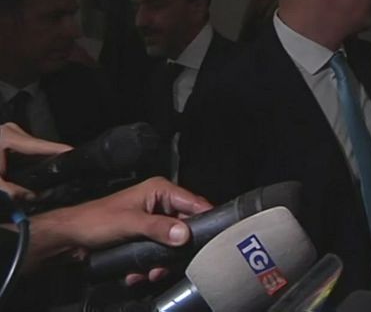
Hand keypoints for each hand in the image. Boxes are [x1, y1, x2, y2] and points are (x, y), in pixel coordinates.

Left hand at [0, 122, 71, 199]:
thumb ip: (8, 190)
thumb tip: (30, 198)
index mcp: (8, 138)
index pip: (38, 145)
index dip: (58, 150)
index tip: (75, 152)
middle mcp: (11, 130)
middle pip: (37, 145)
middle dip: (49, 158)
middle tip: (63, 170)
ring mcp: (10, 131)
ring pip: (31, 146)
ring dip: (38, 158)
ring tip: (51, 169)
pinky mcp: (8, 135)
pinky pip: (25, 146)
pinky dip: (30, 157)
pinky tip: (35, 167)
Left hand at [25, 176, 211, 281]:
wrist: (70, 238)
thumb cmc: (94, 221)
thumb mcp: (129, 223)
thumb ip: (158, 228)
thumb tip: (184, 234)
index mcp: (160, 190)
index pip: (195, 203)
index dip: (204, 220)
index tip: (209, 239)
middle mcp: (160, 203)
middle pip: (185, 227)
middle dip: (177, 250)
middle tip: (169, 263)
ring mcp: (154, 220)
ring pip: (173, 243)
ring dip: (162, 261)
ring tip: (149, 271)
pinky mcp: (146, 236)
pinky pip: (160, 251)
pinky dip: (151, 264)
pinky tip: (138, 272)